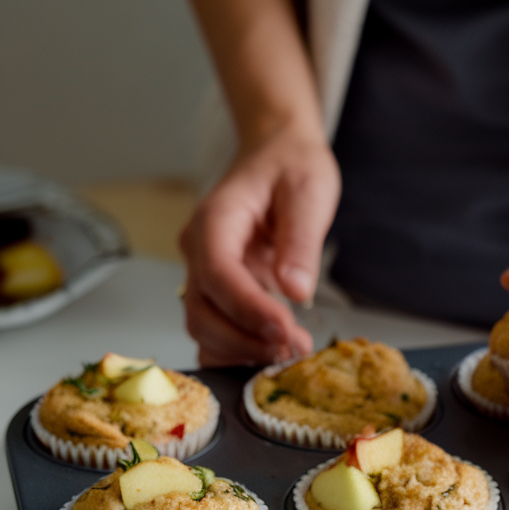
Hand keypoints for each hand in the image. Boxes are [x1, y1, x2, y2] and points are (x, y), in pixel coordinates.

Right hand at [179, 125, 340, 366]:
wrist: (277, 154)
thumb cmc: (290, 166)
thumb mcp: (308, 191)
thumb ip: (300, 240)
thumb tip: (295, 290)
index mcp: (216, 219)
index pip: (218, 273)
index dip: (249, 310)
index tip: (286, 331)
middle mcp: (199, 249)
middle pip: (202, 311)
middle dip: (247, 340)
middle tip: (295, 351)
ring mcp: (203, 272)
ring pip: (203, 328)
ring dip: (243, 351)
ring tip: (289, 354)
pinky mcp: (217, 291)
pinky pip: (214, 331)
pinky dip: (236, 351)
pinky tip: (269, 355)